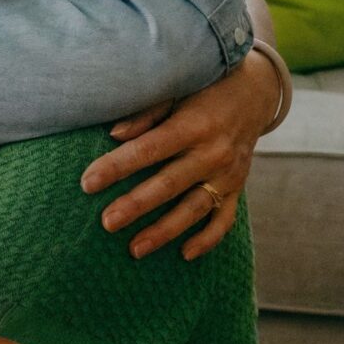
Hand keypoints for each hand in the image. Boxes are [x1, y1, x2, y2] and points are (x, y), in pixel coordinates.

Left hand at [77, 51, 278, 260]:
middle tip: (107, 222)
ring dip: (165, 231)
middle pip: (170, 184)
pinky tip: (184, 254)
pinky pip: (224, 219)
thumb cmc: (203, 88)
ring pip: (195, 208)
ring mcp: (228, 174)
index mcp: (193, 124)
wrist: (255, 92)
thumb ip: (146, 113)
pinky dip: (208, 239)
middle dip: (137, 205)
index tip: (87, 182)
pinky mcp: (237, 187)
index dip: (117, 166)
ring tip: (134, 249)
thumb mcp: (176, 89)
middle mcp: (213, 152)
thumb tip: (114, 135)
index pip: (149, 149)